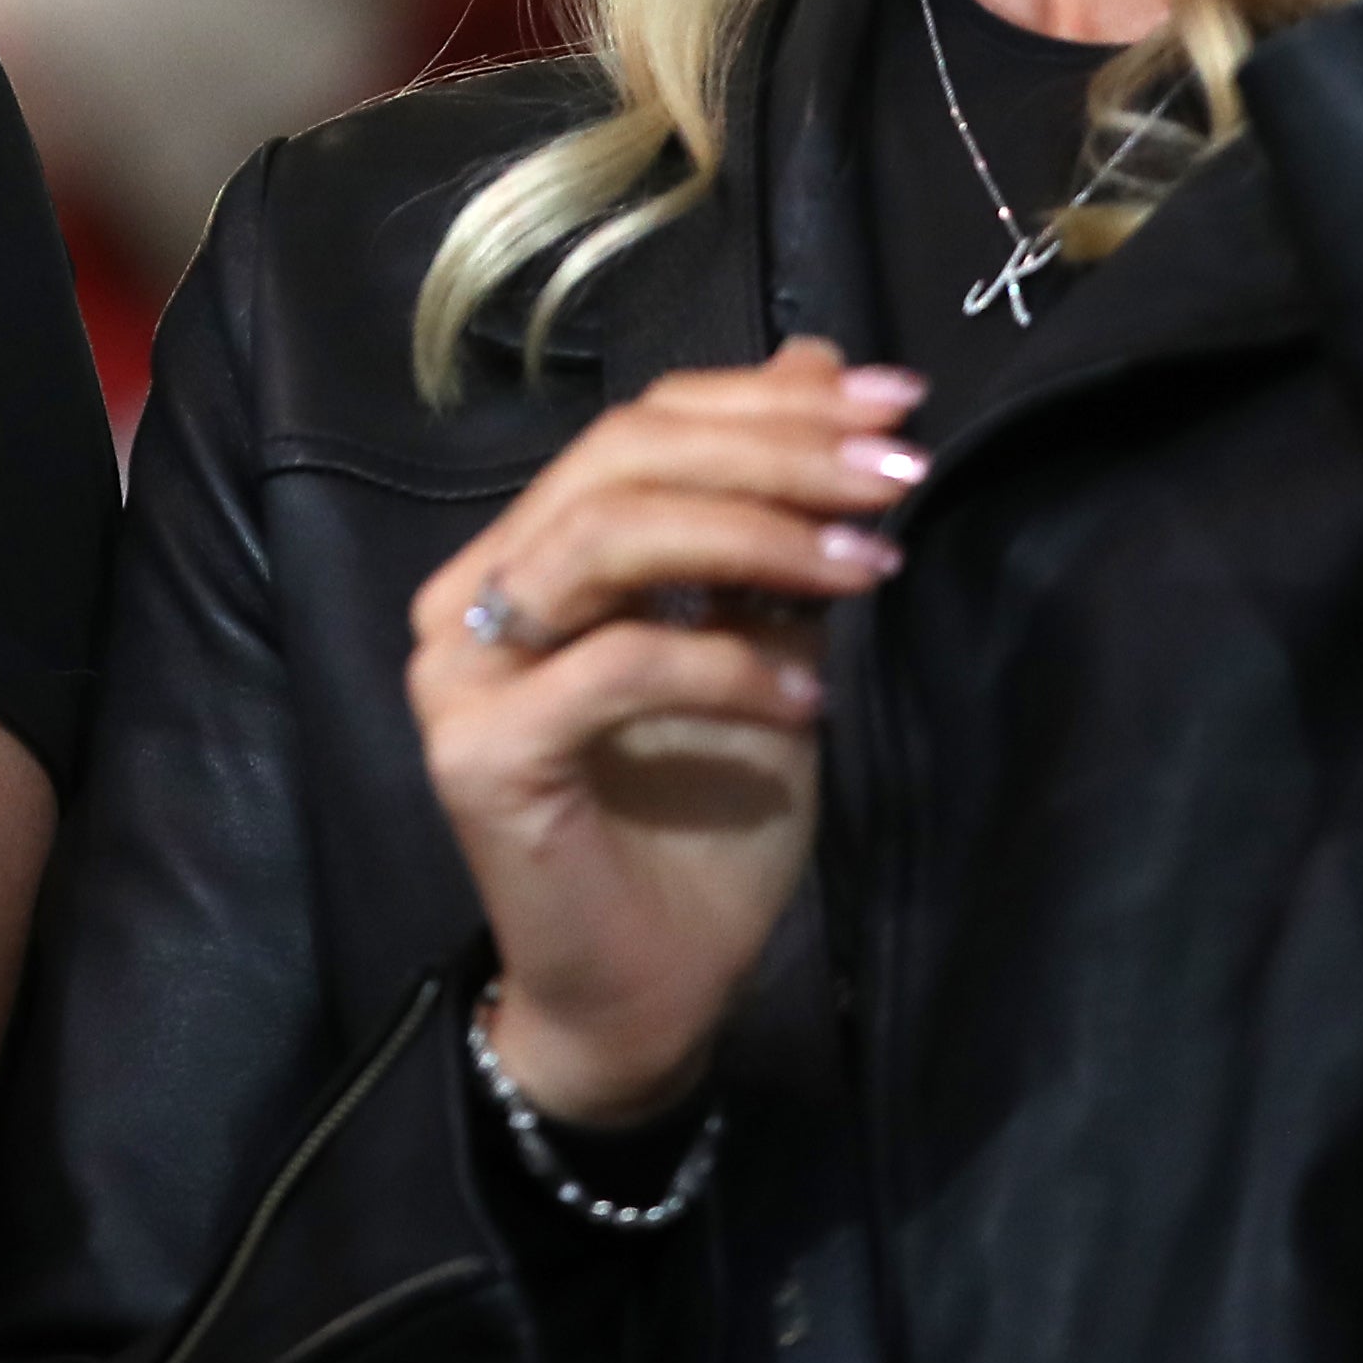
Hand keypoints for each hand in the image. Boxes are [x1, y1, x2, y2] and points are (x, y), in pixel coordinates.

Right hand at [405, 340, 924, 1125]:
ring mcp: (462, 673)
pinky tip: (807, 699)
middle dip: (776, 454)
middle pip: (621, 463)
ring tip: (869, 565)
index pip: (638, 429)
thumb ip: (772, 519)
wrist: (647, 999)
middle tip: (898, 475)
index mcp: (529, 553)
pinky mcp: (479, 752)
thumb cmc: (700, 832)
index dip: (767, 403)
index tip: (900, 407)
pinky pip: (615, 667)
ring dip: (758, 537)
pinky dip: (725, 667)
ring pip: (608, 540)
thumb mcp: (765, 645)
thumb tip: (823, 363)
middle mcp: (472, 595)